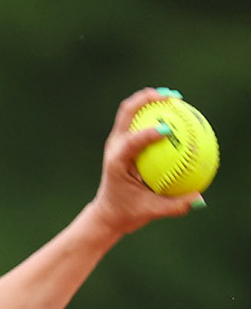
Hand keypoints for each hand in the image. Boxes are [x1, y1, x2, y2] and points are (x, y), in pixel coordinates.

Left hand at [86, 88, 205, 239]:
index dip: (147, 134)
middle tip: (169, 97)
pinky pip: (137, 120)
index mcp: (117, 162)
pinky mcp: (122, 142)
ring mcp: (116, 142)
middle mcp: (114, 147)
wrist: (108, 212)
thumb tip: (200, 199)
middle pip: (126, 113)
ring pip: (129, 111)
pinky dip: (153, 112)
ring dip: (148, 99)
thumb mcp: (151, 212)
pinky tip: (174, 112)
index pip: (130, 143)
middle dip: (145, 100)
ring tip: (173, 96)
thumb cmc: (128, 211)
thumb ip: (174, 206)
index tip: (167, 130)